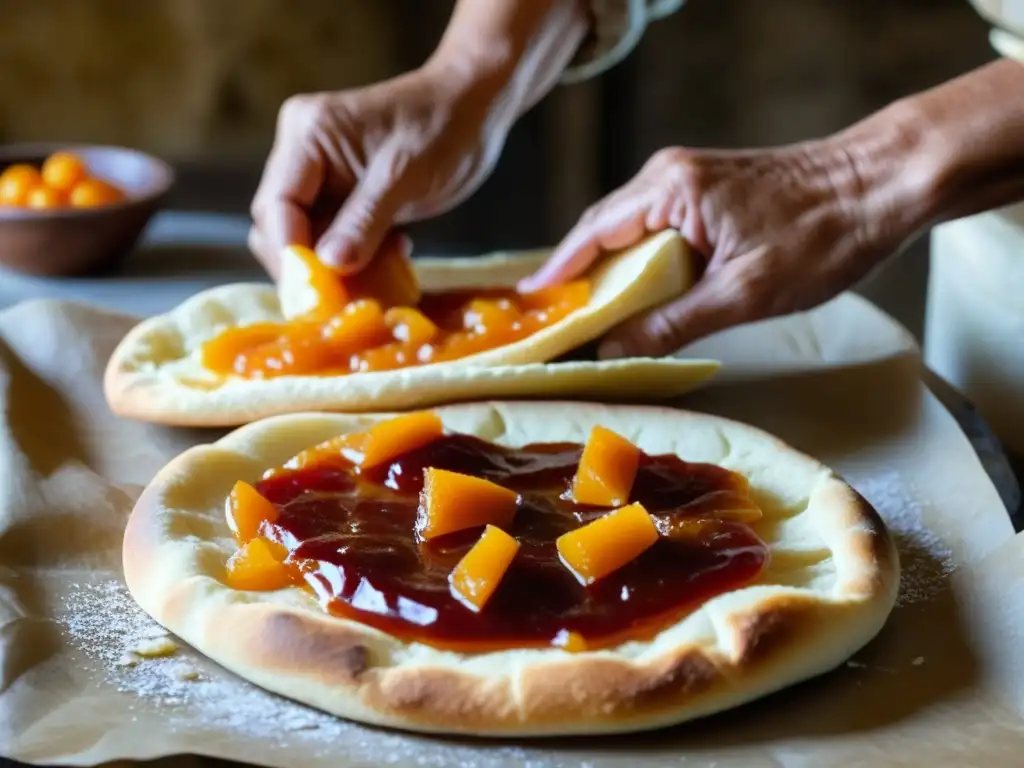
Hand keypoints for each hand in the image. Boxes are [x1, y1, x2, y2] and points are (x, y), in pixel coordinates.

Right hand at [248, 63, 510, 277]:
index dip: (290, 254)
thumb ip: (364, 220)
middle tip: (341, 302)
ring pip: (307, 236)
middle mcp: (303, 153)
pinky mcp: (344, 193)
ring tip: (376, 281)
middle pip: (281, 226)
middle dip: (307, 267)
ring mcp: (321, 174)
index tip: (315, 295)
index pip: (276, 207)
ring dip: (335, 268)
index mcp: (307, 137)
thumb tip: (330, 265)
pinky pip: (334, 235)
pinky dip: (356, 257)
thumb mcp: (404, 177)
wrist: (475, 107)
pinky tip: (394, 256)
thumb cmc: (444, 129)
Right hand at [520, 142, 899, 357]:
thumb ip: (672, 323)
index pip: (594, 234)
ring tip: (590, 317)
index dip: (559, 273)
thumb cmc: (822, 233)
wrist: (884, 186)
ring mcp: (691, 181)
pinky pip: (659, 230)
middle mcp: (671, 176)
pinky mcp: (711, 193)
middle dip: (581, 277)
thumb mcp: (743, 291)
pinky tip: (641, 296)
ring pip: (632, 232)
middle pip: (605, 231)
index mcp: (671, 190)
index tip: (530, 305)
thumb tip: (614, 350)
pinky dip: (643, 264)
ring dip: (613, 274)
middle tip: (557, 322)